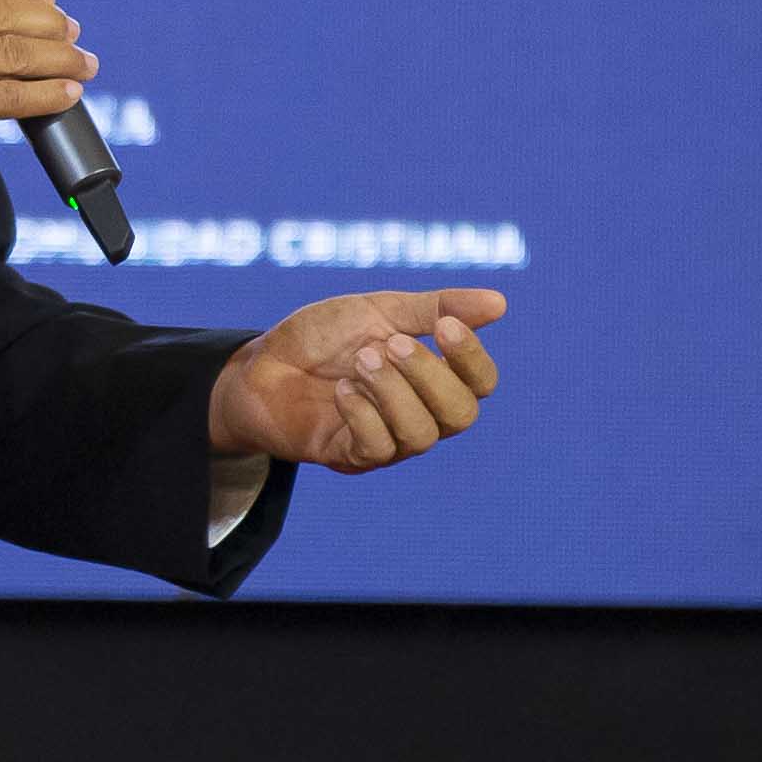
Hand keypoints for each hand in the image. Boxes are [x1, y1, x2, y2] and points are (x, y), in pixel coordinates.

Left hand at [208, 290, 506, 469]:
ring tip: (360, 360)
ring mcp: (389, 440)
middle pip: (460, 415)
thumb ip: (433, 308)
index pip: (480, 382)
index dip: (470, 357)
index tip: (443, 325)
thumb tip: (499, 303)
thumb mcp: (376, 311)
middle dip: (429, 376)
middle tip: (388, 342)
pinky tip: (342, 390)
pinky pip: (378, 448)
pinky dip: (363, 414)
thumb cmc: (323, 338)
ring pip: (422, 435)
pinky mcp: (353, 457)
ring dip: (393, 392)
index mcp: (433, 377)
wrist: (261, 364)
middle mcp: (420, 414)